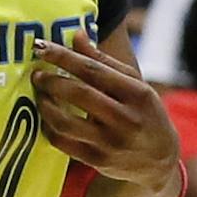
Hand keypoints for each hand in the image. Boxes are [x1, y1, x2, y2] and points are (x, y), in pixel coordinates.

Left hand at [32, 30, 180, 190]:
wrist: (159, 159)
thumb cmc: (145, 114)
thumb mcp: (135, 85)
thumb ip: (104, 61)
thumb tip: (77, 35)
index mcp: (137, 94)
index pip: (94, 70)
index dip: (64, 57)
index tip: (42, 47)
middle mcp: (126, 119)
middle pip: (79, 94)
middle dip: (51, 80)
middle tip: (37, 73)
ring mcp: (111, 143)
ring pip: (66, 122)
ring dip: (45, 105)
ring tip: (39, 94)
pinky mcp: (98, 161)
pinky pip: (63, 143)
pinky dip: (48, 127)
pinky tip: (46, 117)